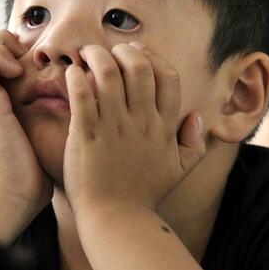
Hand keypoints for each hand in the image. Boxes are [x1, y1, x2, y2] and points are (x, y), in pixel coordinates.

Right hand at [0, 30, 51, 227]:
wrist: (11, 199)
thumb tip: (69, 105)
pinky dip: (0, 62)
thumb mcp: (36, 138)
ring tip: (21, 65)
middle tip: (26, 58)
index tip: (32, 61)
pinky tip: (20, 76)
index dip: (7, 50)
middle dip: (1, 43)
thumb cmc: (29, 176)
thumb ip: (41, 119)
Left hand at [63, 42, 205, 213]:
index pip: (168, 77)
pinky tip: (72, 74)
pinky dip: (76, 77)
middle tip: (109, 51)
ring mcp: (114, 127)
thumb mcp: (178, 171)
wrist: (116, 219)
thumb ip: (193, 144)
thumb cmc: (144, 195)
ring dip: (96, 55)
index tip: (137, 52)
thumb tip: (196, 118)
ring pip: (108, 73)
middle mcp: (142, 122)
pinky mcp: (87, 135)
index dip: (154, 57)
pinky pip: (82, 94)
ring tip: (86, 54)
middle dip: (123, 50)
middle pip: (139, 67)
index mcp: (164, 127)